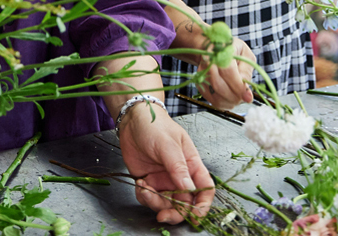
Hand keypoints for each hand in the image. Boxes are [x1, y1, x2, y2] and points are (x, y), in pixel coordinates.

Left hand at [117, 103, 214, 224]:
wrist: (132, 120)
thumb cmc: (155, 126)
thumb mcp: (168, 145)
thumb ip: (178, 168)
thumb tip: (190, 189)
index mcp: (192, 165)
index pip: (205, 189)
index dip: (203, 205)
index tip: (195, 216)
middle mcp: (180, 176)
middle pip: (185, 204)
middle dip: (176, 213)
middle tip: (163, 215)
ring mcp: (164, 180)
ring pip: (166, 204)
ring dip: (155, 204)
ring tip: (145, 189)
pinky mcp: (149, 182)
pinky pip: (149, 199)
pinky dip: (144, 197)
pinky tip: (140, 184)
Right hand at [195, 37, 254, 109]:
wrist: (212, 48)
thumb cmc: (233, 50)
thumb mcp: (245, 54)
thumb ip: (246, 71)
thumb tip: (246, 91)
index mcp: (221, 50)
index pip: (228, 72)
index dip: (238, 87)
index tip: (248, 98)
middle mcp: (207, 62)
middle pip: (219, 86)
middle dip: (234, 97)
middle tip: (245, 98)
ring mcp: (202, 74)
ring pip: (215, 96)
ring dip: (230, 101)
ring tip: (239, 96)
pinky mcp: (200, 84)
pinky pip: (212, 100)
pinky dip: (224, 103)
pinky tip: (231, 98)